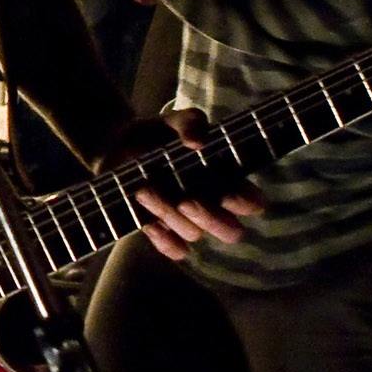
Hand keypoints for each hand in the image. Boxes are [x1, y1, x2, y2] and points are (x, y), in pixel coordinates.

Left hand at [127, 106, 262, 261]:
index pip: (252, 202)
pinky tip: (151, 224)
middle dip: (210, 218)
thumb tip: (197, 142)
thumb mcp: (176, 121)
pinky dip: (165, 241)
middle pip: (230, 231)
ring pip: (194, 234)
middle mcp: (211, 204)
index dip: (246, 203)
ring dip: (171, 215)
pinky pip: (174, 249)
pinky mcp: (162, 229)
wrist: (119, 145)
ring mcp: (186, 219)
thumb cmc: (159, 134)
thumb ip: (190, 123)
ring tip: (145, 191)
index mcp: (225, 179)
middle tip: (186, 201)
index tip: (229, 194)